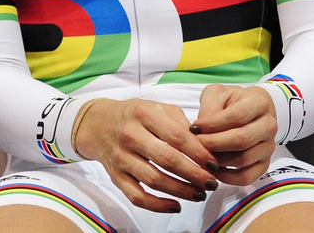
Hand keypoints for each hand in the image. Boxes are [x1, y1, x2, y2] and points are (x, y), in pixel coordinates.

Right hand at [74, 98, 219, 212]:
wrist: (99, 124)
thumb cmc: (137, 116)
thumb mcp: (159, 108)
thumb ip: (181, 123)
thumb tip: (205, 146)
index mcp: (145, 114)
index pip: (178, 137)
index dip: (199, 153)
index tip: (214, 164)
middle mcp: (130, 135)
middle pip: (167, 160)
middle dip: (194, 175)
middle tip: (211, 183)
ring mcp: (121, 157)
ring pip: (154, 180)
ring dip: (180, 191)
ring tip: (199, 194)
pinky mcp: (115, 176)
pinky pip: (136, 196)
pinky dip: (157, 205)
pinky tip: (176, 206)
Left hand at [191, 84, 278, 185]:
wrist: (252, 111)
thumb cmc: (232, 102)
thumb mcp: (218, 94)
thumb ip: (209, 107)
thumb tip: (200, 130)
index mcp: (260, 102)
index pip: (237, 116)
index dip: (213, 124)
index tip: (194, 128)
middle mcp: (269, 125)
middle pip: (241, 140)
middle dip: (214, 144)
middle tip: (195, 143)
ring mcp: (268, 146)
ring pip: (243, 159)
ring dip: (218, 160)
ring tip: (202, 155)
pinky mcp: (264, 164)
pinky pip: (246, 177)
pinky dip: (227, 177)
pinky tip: (213, 169)